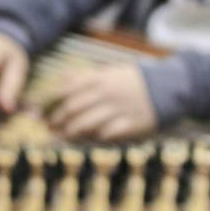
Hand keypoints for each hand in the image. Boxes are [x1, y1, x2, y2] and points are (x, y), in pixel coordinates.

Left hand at [42, 63, 157, 140]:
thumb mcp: (110, 71)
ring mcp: (118, 110)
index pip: (68, 90)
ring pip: (87, 123)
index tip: (43, 111)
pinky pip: (108, 134)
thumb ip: (86, 76)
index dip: (52, 102)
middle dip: (58, 119)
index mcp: (100, 79)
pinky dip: (96, 137)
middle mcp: (107, 94)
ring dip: (72, 131)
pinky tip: (89, 139)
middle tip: (49, 127)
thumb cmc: (133, 81)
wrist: (167, 87)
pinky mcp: (130, 124)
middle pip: (74, 108)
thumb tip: (61, 78)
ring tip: (64, 135)